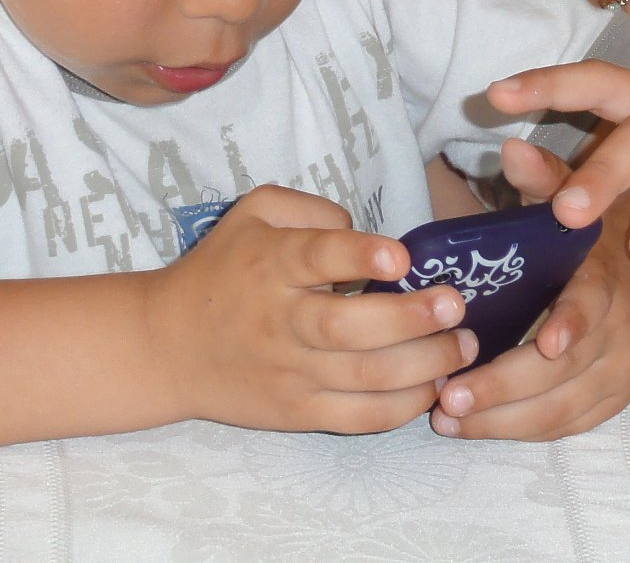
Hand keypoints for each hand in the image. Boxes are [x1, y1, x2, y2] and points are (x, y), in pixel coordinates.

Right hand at [155, 185, 475, 432]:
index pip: (315, 258)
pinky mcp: (296, 413)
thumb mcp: (254, 213)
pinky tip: (433, 387)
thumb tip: (365, 235)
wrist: (166, 345)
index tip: (400, 257)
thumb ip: (310, 210)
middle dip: (412, 319)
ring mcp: (289, 373)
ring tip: (462, 347)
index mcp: (270, 264)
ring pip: (364, 379)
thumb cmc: (223, 268)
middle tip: (455, 305)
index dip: (359, 256)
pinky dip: (401, 407)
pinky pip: (357, 418)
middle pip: (348, 328)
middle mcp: (280, 321)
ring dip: (424, 365)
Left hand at [429, 138, 629, 439]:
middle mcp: (620, 331)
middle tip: (448, 398)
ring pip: (561, 410)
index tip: (542, 344)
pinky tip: (476, 428)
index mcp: (605, 278)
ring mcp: (620, 373)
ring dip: (502, 421)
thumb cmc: (596, 233)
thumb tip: (510, 147)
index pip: (592, 305)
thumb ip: (544, 177)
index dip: (571, 325)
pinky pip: (567, 426)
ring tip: (447, 419)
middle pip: (564, 374)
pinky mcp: (613, 401)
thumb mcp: (575, 197)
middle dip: (504, 389)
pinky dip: (521, 431)